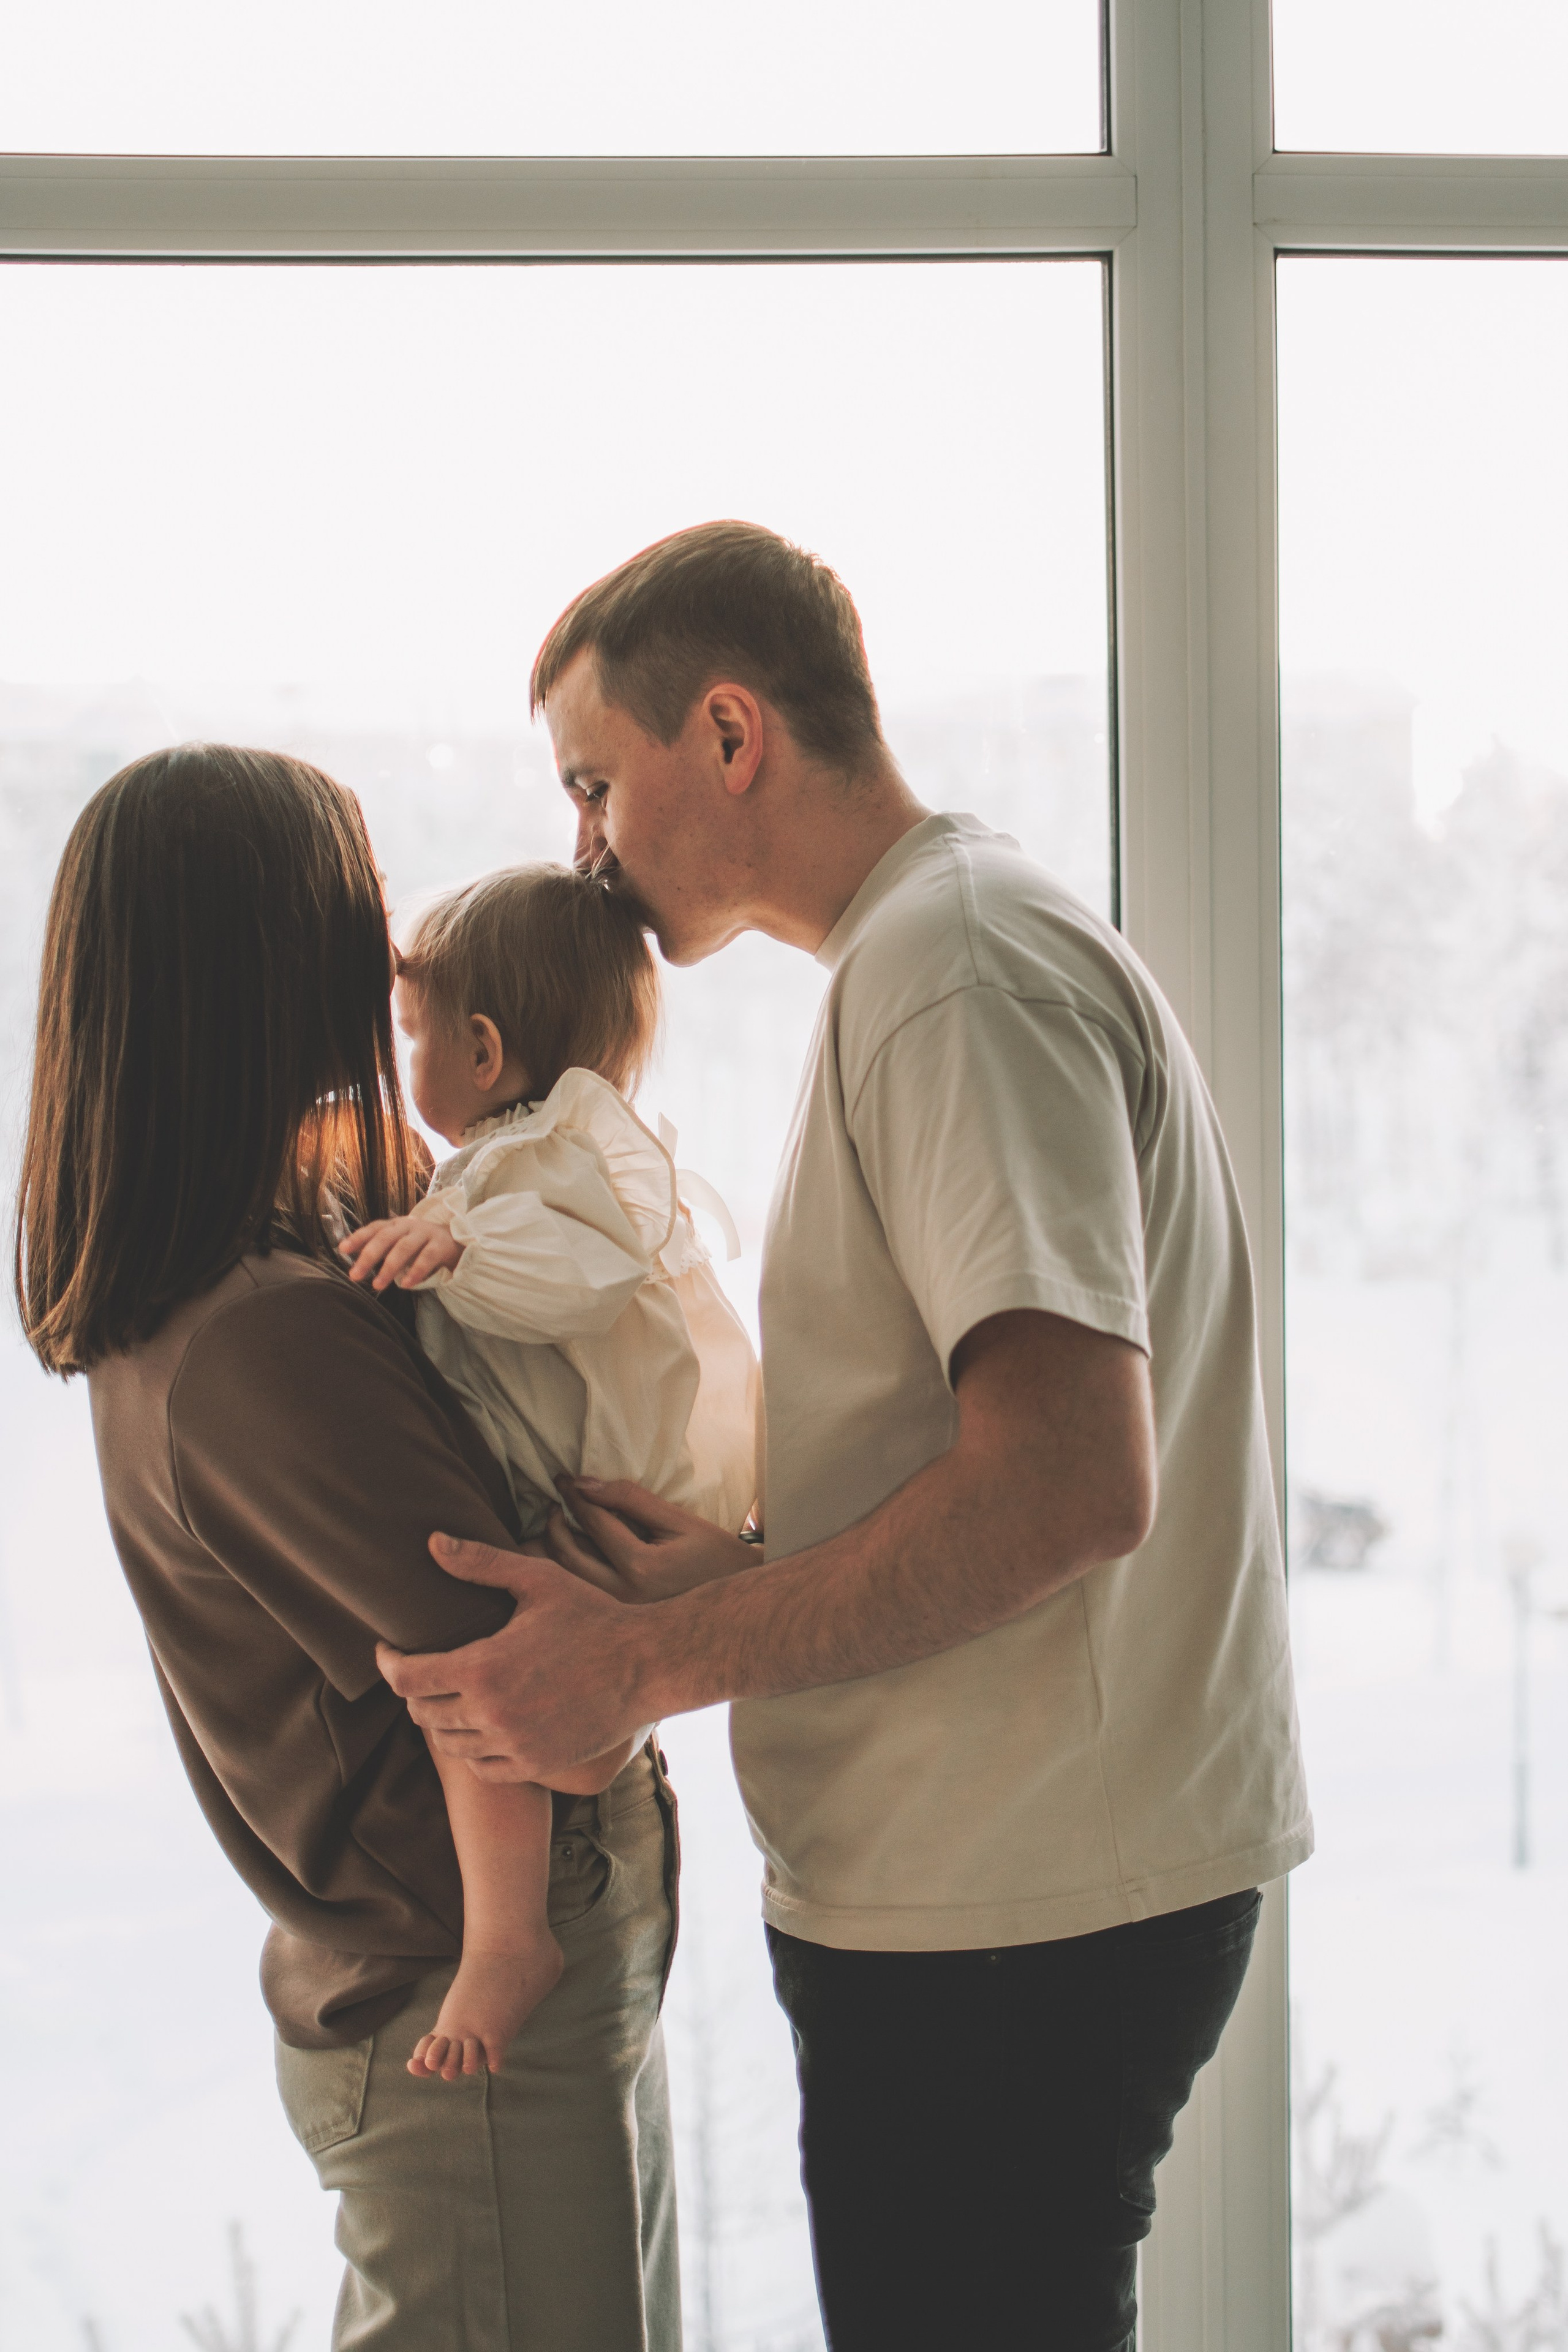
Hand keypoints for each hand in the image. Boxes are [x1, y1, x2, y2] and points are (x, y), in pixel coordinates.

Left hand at [340, 1214, 463, 1291]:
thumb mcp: (398, 1243)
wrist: (455, 1242)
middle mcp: (408, 1226)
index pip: (374, 1228)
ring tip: (377, 1285)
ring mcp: (425, 1234)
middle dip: (368, 1257)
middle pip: (385, 1238)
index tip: (343, 1250)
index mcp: (395, 1224)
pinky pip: (427, 1258)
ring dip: (389, 1267)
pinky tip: (405, 1285)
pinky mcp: (441, 1245)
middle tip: (354, 1275)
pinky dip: (416, 1271)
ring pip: (404, 1248)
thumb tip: (349, 1256)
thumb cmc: (420, 1245)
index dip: (358, 1237)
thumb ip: (378, 1247)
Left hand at [377, 1535, 658, 1781]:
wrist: (646, 1665)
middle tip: (424, 1667)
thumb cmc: (592, 1616)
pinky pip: (481, 1767)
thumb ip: (481, 1563)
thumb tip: (432, 1543)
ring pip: (448, 1742)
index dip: (388, 1663)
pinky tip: (480, 1725)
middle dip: (415, 1689)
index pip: (406, 1679)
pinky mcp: (535, 1764)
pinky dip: (471, 1748)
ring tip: (451, 1695)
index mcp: (483, 1667)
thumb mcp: (538, 1580)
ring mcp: (513, 1744)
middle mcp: (491, 1713)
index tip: (389, 1649)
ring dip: (441, 1719)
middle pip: (421, 1713)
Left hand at [546, 1475, 754, 1603]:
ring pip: (567, 1575)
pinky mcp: (618, 1614)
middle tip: (555, 1500)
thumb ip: (630, 1499)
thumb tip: (585, 1484)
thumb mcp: (677, 1519)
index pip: (594, 1522)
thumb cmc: (713, 1553)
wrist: (736, 1598)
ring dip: (552, 1547)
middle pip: (568, 1554)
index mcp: (641, 1568)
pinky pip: (581, 1586)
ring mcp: (618, 1609)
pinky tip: (567, 1547)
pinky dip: (567, 1564)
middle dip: (553, 1523)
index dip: (574, 1495)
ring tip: (554, 1520)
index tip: (562, 1477)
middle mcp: (623, 1595)